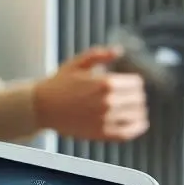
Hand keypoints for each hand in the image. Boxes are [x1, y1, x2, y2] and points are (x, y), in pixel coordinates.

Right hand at [34, 45, 148, 141]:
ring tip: (138, 109)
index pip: (136, 83)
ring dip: (140, 111)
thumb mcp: (77, 63)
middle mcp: (108, 101)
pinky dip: (137, 128)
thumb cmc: (59, 84)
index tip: (132, 83)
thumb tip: (118, 51)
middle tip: (133, 95)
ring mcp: (105, 119)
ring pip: (137, 115)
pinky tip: (141, 124)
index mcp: (105, 82)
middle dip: (138, 95)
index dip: (136, 82)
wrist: (42, 106)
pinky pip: (127, 133)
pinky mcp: (101, 133)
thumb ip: (100, 55)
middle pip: (138, 99)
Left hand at [138, 10, 183, 120]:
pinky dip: (163, 82)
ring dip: (150, 61)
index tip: (143, 23)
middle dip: (147, 39)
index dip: (156, 20)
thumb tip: (170, 25)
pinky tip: (156, 82)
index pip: (175, 19)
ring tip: (141, 61)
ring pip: (165, 61)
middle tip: (134, 42)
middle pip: (165, 38)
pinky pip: (172, 82)